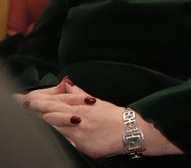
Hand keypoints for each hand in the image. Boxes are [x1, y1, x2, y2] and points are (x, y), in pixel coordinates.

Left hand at [24, 78, 181, 157]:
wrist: (132, 130)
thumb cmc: (115, 117)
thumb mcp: (97, 102)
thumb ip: (79, 94)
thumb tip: (67, 83)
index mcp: (82, 104)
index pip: (55, 100)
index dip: (39, 99)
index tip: (26, 98)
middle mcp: (79, 115)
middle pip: (51, 110)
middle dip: (35, 106)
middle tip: (21, 103)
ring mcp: (79, 129)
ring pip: (54, 122)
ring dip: (41, 118)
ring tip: (28, 116)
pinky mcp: (82, 143)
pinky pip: (63, 138)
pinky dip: (53, 133)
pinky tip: (45, 133)